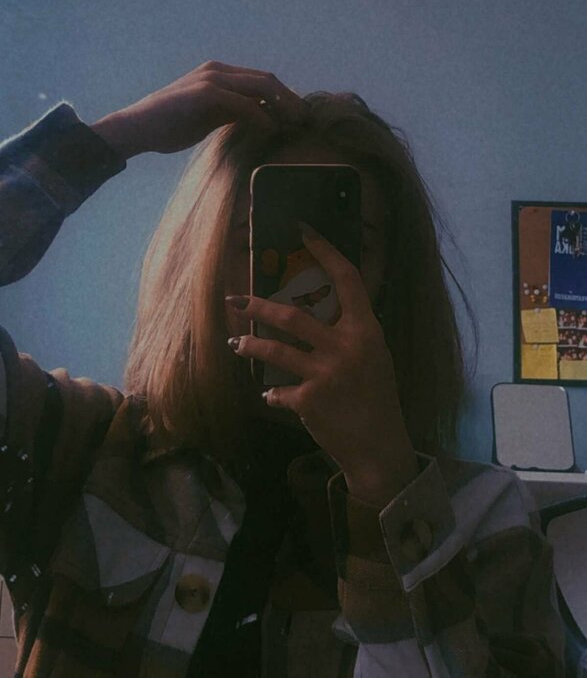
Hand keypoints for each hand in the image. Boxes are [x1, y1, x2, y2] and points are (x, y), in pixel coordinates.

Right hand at [91, 60, 305, 158]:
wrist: (137, 128)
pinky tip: (272, 130)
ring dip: (283, 105)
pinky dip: (262, 116)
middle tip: (305, 120)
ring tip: (296, 124)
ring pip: (261, 86)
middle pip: (268, 79)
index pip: (262, 80)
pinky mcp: (207, 93)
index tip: (298, 117)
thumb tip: (259, 121)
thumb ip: (232, 114)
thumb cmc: (169, 126)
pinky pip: (245, 103)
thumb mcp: (208, 118)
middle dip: (291, 99)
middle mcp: (218, 70)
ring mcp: (212, 78)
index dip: (284, 97)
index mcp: (218, 73)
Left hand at [226, 227, 417, 506]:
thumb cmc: (379, 399)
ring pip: (274, 350)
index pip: (347, 279)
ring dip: (249, 346)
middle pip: (292, 315)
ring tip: (235, 344)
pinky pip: (277, 390)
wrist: (380, 447)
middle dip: (257, 306)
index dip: (324, 250)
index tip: (303, 230)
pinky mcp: (308, 401)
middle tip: (234, 300)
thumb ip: (351, 333)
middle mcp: (346, 347)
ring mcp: (325, 374)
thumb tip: (320, 311)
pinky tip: (269, 394)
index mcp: (367, 330)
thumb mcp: (375, 357)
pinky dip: (272, 393)